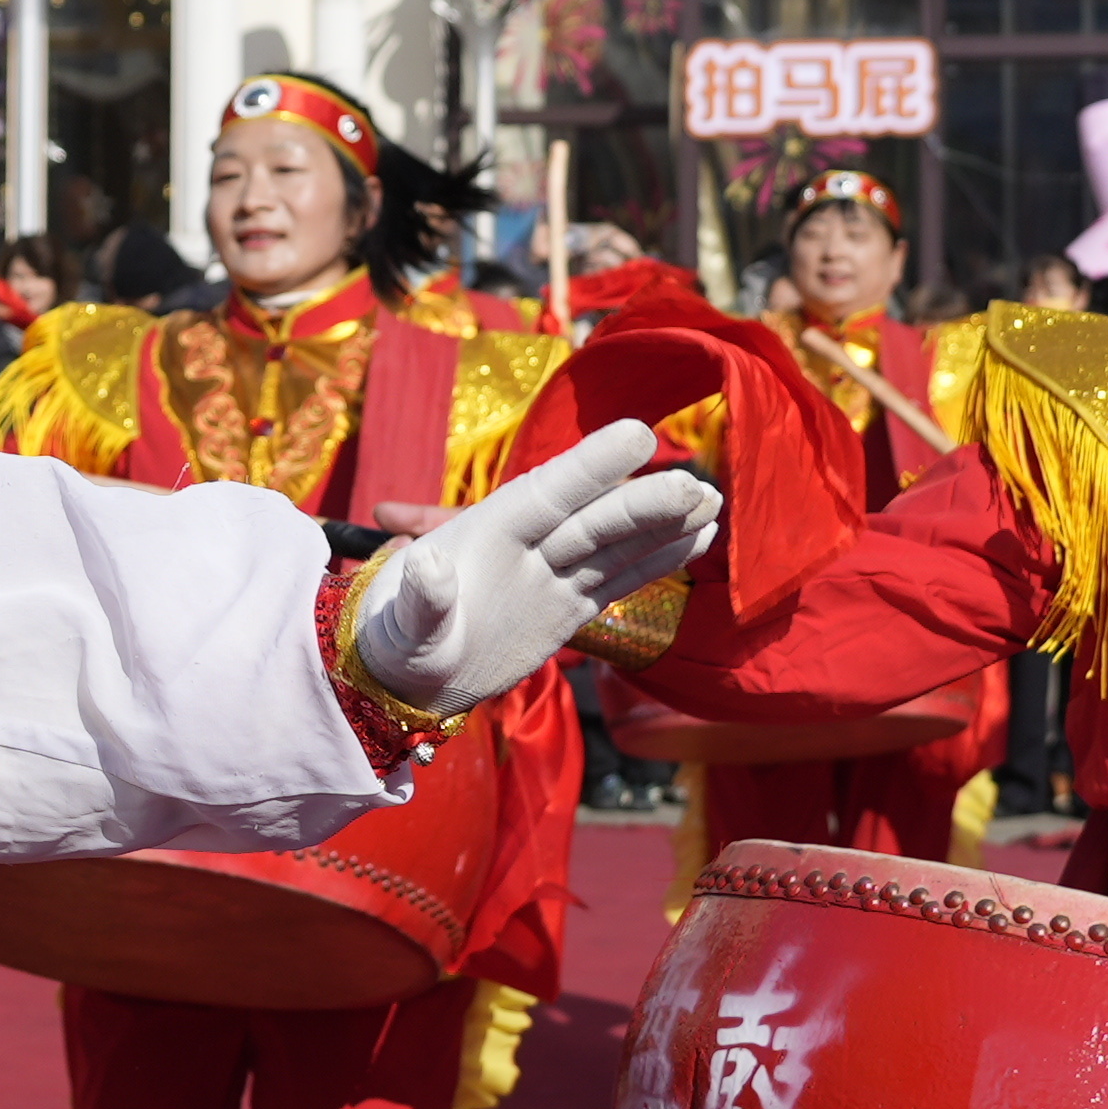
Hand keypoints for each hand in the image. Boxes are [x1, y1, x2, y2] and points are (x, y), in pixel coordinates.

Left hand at [350, 422, 724, 716]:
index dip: (593, 464)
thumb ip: (423, 599)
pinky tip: (698, 540)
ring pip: (617, 543)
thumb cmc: (393, 641)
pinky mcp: (566, 607)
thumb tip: (430, 565)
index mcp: (488, 532)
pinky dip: (659, 560)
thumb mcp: (402, 626)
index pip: (549, 491)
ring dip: (665, 524)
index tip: (638, 434)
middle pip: (595, 518)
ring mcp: (551, 575)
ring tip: (714, 503)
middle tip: (698, 487)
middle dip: (645, 502)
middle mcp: (528, 544)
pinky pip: (619, 578)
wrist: (401, 674)